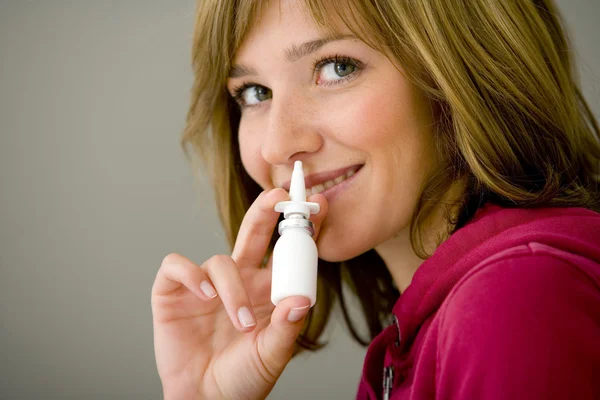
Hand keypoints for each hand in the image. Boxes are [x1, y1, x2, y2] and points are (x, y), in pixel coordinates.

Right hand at [151, 188, 327, 398]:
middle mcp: (239, 279)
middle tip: (279, 196)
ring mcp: (206, 284)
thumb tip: (301, 299)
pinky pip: (177, 266)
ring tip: (241, 324)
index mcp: (267, 289)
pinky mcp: (173, 292)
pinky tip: (204, 295)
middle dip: (266, 211)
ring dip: (233, 289)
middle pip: (253, 233)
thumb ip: (287, 329)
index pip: (286, 250)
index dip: (301, 227)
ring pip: (221, 261)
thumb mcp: (272, 355)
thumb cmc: (243, 377)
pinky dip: (190, 274)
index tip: (320, 204)